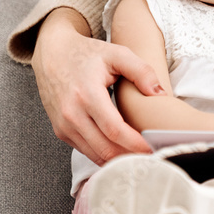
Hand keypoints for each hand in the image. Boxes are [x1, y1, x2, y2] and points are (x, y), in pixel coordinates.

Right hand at [32, 8, 164, 164]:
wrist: (53, 54)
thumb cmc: (88, 54)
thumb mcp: (117, 54)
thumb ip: (141, 71)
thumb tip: (161, 94)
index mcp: (87, 94)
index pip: (115, 130)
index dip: (136, 143)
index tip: (154, 148)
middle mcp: (72, 114)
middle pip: (105, 149)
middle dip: (130, 157)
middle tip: (153, 158)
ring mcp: (64, 125)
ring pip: (95, 155)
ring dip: (118, 160)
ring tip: (141, 158)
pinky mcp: (61, 132)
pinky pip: (86, 150)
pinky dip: (104, 155)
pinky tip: (122, 152)